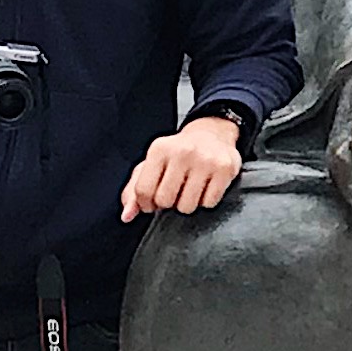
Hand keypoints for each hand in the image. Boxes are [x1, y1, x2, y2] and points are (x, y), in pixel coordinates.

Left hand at [121, 112, 245, 222]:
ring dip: (187, 204)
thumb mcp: (153, 165)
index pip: (143, 190)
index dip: (146, 203)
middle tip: (174, 192)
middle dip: (168, 203)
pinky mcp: (224, 169)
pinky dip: (205, 201)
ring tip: (189, 189)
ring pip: (187, 206)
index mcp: (159, 149)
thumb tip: (127, 215)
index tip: (152, 202)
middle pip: (165, 200)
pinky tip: (205, 187)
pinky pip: (208, 203)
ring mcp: (205, 160)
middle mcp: (182, 152)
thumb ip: (134, 190)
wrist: (212, 134)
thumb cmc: (179, 154)